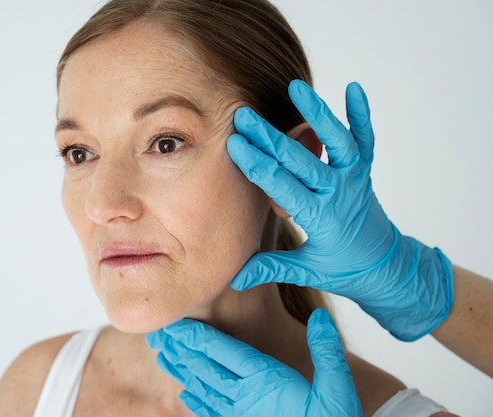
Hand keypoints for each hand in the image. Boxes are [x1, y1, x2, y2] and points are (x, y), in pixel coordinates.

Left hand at [146, 309, 361, 416]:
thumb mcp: (337, 386)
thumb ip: (326, 351)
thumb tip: (321, 316)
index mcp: (266, 379)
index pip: (222, 351)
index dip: (197, 335)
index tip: (176, 323)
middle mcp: (247, 396)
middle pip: (205, 367)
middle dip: (180, 349)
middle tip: (159, 334)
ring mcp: (242, 414)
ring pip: (204, 388)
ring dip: (182, 371)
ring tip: (163, 357)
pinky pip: (212, 412)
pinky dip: (196, 400)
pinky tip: (185, 393)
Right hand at [226, 80, 452, 340]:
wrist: (387, 267)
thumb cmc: (344, 269)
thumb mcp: (305, 272)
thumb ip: (268, 269)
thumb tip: (232, 278)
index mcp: (320, 218)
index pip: (281, 186)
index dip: (256, 164)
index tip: (234, 144)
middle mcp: (339, 193)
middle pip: (300, 159)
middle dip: (269, 137)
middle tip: (243, 116)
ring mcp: (355, 178)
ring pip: (338, 141)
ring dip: (318, 113)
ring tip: (296, 87)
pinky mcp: (364, 171)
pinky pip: (366, 139)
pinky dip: (362, 114)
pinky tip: (354, 88)